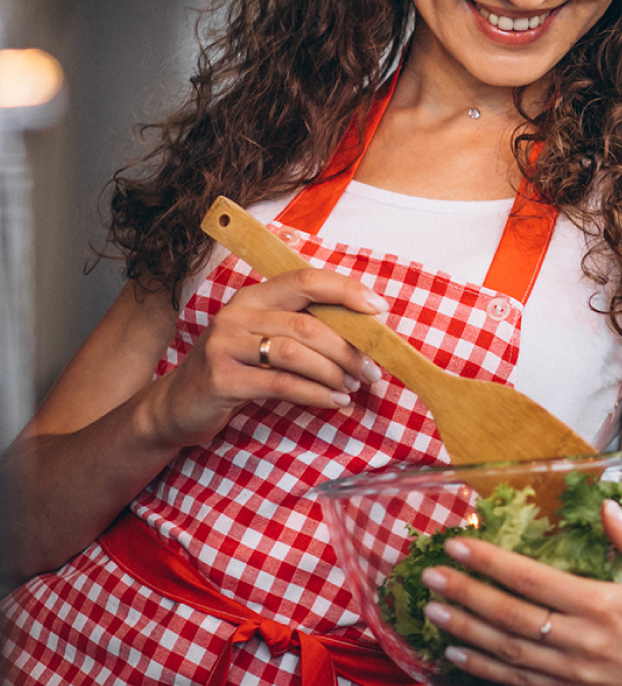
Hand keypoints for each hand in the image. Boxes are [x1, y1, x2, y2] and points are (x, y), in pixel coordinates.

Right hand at [147, 268, 386, 449]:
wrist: (177, 405)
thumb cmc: (236, 368)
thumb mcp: (265, 339)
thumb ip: (304, 328)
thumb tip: (365, 332)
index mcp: (255, 296)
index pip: (306, 279)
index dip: (346, 291)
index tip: (379, 310)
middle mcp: (238, 313)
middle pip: (308, 323)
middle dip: (349, 348)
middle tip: (372, 370)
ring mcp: (226, 344)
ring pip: (296, 352)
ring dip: (334, 372)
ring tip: (353, 387)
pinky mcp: (221, 378)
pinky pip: (280, 384)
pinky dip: (315, 393)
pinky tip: (334, 402)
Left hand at [419, 500, 621, 685]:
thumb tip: (607, 506)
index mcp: (602, 605)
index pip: (533, 580)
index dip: (492, 562)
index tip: (460, 544)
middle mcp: (581, 641)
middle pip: (509, 616)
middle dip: (465, 592)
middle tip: (431, 574)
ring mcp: (573, 671)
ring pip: (507, 651)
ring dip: (466, 630)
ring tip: (432, 610)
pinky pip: (519, 681)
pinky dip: (484, 669)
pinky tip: (458, 654)